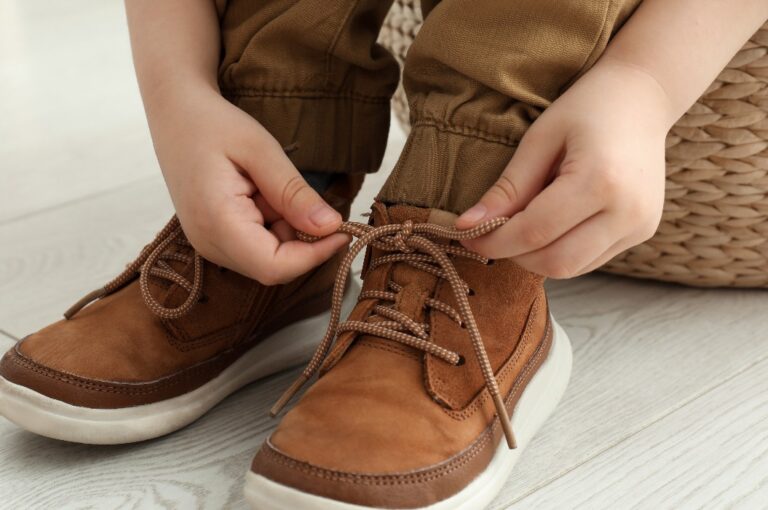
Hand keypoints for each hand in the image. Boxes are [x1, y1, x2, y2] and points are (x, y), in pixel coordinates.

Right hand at [150, 87, 348, 284]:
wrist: (174, 114)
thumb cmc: (212, 124)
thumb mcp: (261, 150)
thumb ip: (294, 193)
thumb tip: (330, 226)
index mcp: (217, 223)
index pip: (274, 266)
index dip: (314, 256)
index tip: (342, 230)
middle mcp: (208, 243)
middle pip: (272, 266)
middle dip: (301, 240)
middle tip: (304, 196)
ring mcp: (208, 244)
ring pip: (266, 258)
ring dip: (286, 230)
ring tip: (271, 186)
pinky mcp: (213, 238)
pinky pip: (254, 247)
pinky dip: (273, 226)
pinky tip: (262, 193)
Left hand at [456, 60, 669, 277]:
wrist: (645, 94)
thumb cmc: (587, 108)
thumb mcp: (540, 139)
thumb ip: (508, 188)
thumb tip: (467, 226)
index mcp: (601, 180)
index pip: (534, 232)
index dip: (494, 241)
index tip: (465, 235)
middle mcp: (628, 211)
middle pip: (555, 262)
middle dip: (513, 255)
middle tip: (489, 234)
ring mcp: (640, 225)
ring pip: (572, 268)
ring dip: (535, 257)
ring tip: (520, 225)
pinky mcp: (642, 231)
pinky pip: (589, 260)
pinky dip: (559, 252)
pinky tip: (549, 225)